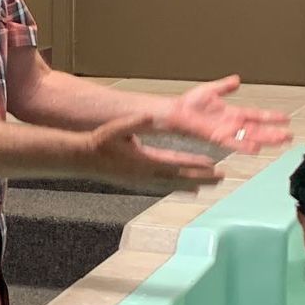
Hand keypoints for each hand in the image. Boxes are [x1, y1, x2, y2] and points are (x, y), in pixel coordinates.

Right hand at [85, 113, 222, 191]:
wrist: (82, 159)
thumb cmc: (98, 142)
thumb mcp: (116, 128)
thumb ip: (134, 122)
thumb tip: (151, 116)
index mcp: (144, 162)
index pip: (176, 165)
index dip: (196, 166)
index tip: (214, 166)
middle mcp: (146, 176)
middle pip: (180, 180)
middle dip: (202, 179)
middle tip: (222, 179)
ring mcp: (142, 182)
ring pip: (173, 186)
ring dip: (192, 185)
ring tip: (210, 185)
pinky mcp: (138, 183)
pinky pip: (164, 187)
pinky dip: (178, 187)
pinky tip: (188, 188)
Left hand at [162, 75, 290, 152]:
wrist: (177, 112)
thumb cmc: (190, 103)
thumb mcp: (211, 90)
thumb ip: (225, 86)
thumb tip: (237, 79)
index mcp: (233, 113)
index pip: (257, 115)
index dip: (271, 117)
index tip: (285, 118)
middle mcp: (232, 124)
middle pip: (258, 129)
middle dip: (274, 133)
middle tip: (289, 136)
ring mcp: (226, 131)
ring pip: (251, 137)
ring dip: (265, 139)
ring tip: (279, 141)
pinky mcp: (218, 137)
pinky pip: (234, 142)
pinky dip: (245, 145)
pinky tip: (256, 148)